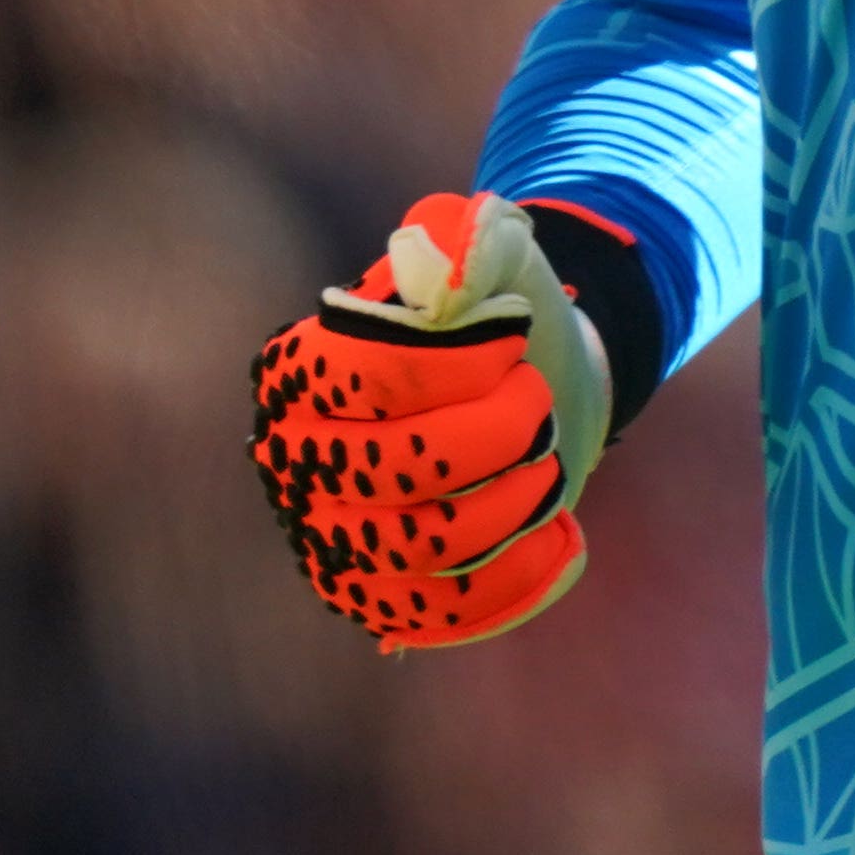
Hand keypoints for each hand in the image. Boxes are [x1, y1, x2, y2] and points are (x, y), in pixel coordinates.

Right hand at [247, 189, 626, 648]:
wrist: (526, 400)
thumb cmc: (500, 324)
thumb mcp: (496, 261)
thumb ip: (475, 242)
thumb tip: (448, 246)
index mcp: (300, 369)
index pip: (371, 375)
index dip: (459, 362)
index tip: (513, 339)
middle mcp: (292, 460)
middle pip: (405, 466)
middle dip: (500, 434)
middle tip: (536, 405)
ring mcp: (327, 539)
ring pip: (430, 545)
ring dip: (515, 503)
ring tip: (547, 466)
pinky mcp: (375, 601)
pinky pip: (446, 613)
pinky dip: (521, 577)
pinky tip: (561, 535)